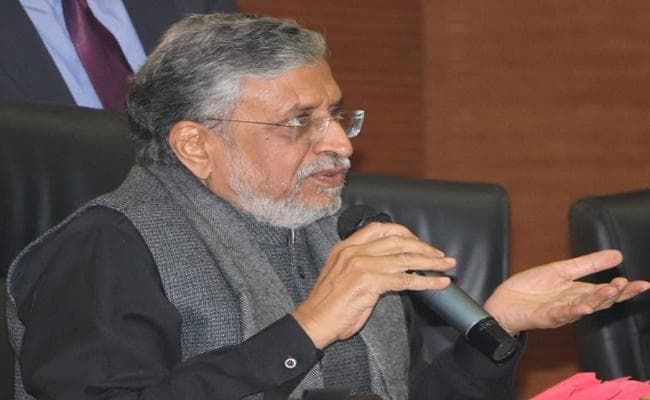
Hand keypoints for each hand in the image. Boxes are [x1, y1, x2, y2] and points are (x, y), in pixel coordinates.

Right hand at [292, 222, 455, 348]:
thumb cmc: (327, 304)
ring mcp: (362, 264)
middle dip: (423, 246)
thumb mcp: (341, 274)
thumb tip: (389, 266)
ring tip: (447, 265)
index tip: (418, 241)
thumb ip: (362, 264)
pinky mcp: (370, 282)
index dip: (404, 232)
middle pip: (397, 241)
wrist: (313, 321)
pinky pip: (405, 279)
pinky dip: (426, 281)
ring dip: (431, 261)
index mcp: (345, 247)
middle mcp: (354, 251)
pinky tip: (438, 282)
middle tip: (440, 254)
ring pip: (405, 258)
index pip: (379, 228)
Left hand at [484, 250, 649, 334]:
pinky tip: (584, 307)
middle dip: (615, 294)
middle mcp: (573, 304)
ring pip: (583, 306)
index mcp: (578, 292)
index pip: (606, 290)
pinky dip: (572, 311)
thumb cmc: (531, 289)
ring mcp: (559, 312)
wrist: (503, 302)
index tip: (644, 284)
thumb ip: (588, 264)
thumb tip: (618, 254)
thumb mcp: (562, 270)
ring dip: (598, 299)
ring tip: (611, 290)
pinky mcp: (544, 317)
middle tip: (628, 285)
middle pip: (599, 300)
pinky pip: (560, 314)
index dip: (625, 289)